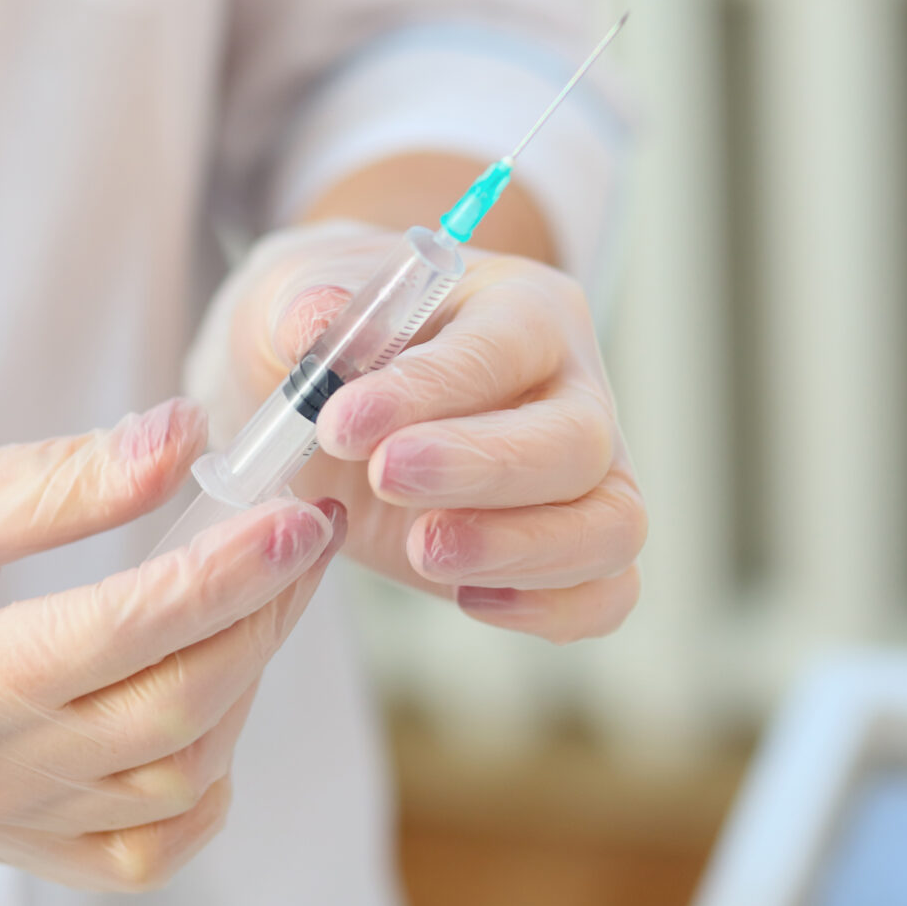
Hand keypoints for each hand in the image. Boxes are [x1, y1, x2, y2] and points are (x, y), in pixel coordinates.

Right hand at [0, 399, 344, 890]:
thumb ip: (63, 478)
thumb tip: (186, 434)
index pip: (123, 634)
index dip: (228, 573)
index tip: (296, 514)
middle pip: (171, 715)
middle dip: (260, 619)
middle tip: (303, 539)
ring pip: (172, 785)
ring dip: (240, 690)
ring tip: (257, 601)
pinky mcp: (8, 842)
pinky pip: (136, 854)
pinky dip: (197, 792)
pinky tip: (214, 717)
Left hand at [192, 223, 644, 643]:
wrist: (335, 405)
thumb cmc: (332, 338)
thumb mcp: (296, 297)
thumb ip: (302, 303)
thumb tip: (313, 323)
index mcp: (521, 308)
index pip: (505, 345)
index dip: (431, 387)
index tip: (343, 422)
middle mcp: (572, 390)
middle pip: (578, 439)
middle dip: (482, 467)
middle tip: (384, 478)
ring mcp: (584, 479)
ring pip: (610, 524)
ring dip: (520, 548)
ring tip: (421, 550)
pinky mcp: (565, 552)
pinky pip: (605, 593)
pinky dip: (552, 608)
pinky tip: (466, 598)